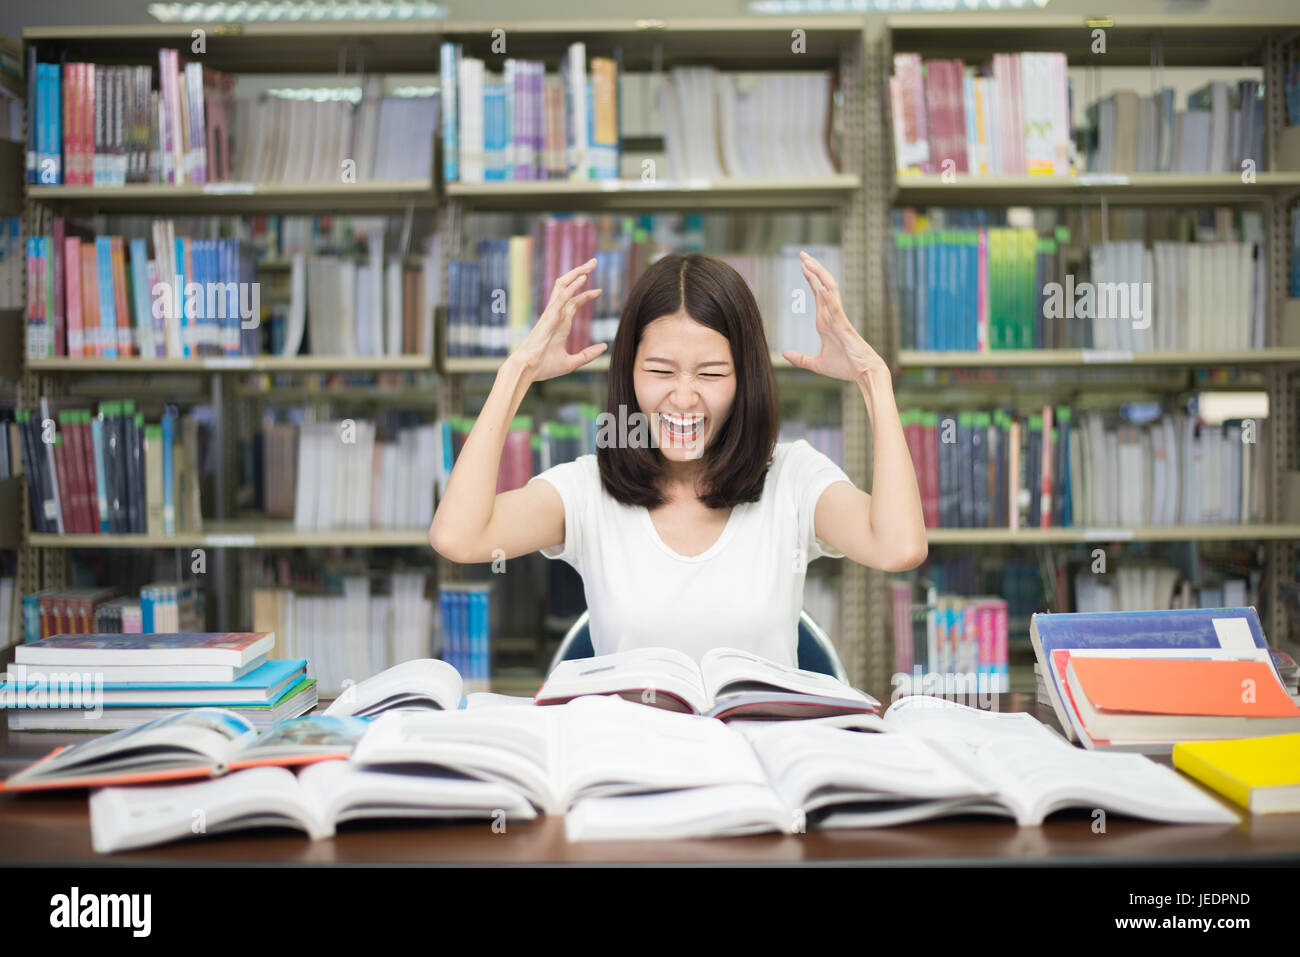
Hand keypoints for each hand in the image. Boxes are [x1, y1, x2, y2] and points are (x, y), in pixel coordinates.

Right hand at [509, 258, 604, 381]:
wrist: (528, 369)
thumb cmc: (544, 366)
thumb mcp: (572, 362)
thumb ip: (588, 355)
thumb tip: (604, 347)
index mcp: (560, 323)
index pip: (574, 302)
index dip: (586, 295)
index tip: (599, 291)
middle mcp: (557, 314)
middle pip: (569, 287)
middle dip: (581, 273)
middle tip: (594, 263)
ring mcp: (553, 313)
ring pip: (564, 286)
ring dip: (577, 273)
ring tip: (591, 264)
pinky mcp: (550, 316)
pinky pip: (562, 297)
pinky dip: (573, 286)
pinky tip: (583, 278)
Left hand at [782, 251, 888, 383]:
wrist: (863, 374)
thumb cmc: (845, 367)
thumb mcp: (816, 364)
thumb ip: (800, 359)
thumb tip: (783, 354)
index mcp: (825, 320)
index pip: (817, 293)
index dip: (810, 278)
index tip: (802, 265)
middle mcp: (832, 315)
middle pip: (822, 286)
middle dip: (813, 269)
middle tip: (803, 254)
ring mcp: (838, 319)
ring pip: (829, 292)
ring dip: (819, 276)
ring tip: (808, 262)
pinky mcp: (844, 327)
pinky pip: (835, 309)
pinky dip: (827, 297)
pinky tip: (820, 286)